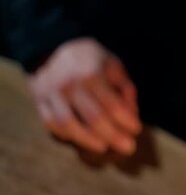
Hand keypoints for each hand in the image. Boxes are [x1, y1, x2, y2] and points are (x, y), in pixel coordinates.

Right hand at [28, 37, 140, 153]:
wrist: (54, 48)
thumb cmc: (91, 59)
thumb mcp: (113, 65)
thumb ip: (125, 88)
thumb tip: (132, 113)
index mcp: (92, 74)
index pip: (112, 104)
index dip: (126, 120)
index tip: (137, 130)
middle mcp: (70, 85)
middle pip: (93, 118)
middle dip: (113, 136)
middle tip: (128, 147)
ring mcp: (52, 94)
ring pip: (69, 125)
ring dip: (89, 140)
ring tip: (105, 147)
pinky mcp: (39, 101)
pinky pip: (52, 124)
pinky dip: (67, 135)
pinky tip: (82, 139)